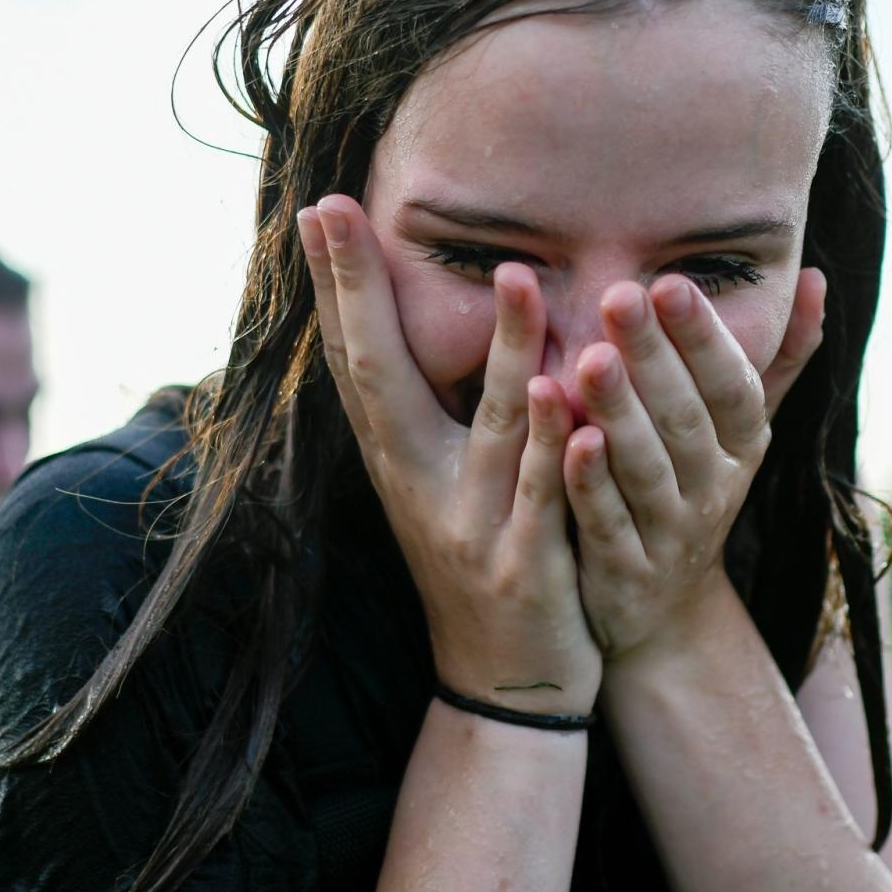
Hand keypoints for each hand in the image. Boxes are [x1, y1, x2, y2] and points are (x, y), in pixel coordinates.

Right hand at [297, 196, 601, 712]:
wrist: (507, 681)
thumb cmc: (476, 559)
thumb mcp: (438, 484)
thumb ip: (435, 409)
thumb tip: (419, 317)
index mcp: (398, 461)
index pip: (357, 360)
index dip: (337, 287)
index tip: (317, 210)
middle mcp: (420, 487)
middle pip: (385, 381)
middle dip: (362, 293)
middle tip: (339, 210)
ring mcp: (473, 529)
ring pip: (495, 429)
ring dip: (506, 351)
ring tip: (516, 274)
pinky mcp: (528, 570)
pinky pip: (548, 501)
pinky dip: (559, 453)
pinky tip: (575, 403)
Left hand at [563, 268, 826, 663]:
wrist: (664, 611)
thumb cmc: (695, 488)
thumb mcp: (741, 429)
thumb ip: (778, 358)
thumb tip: (816, 280)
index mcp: (742, 445)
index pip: (731, 385)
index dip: (704, 338)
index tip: (670, 282)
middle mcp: (715, 488)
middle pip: (686, 419)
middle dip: (654, 356)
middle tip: (620, 296)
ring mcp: (672, 534)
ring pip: (648, 469)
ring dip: (621, 413)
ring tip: (591, 359)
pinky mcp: (625, 572)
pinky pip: (609, 524)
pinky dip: (591, 484)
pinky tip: (570, 442)